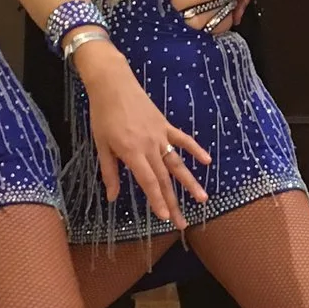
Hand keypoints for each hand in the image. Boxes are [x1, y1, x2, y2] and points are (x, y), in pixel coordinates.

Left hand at [74, 42, 211, 228]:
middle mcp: (150, 147)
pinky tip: (207, 161)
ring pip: (177, 163)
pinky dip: (195, 150)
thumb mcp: (101, 145)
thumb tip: (112, 197)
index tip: (164, 218)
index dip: (157, 201)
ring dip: (190, 182)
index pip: (148, 182)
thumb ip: (109, 172)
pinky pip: (182, 140)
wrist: (113, 85)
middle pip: (164, 179)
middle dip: (173, 202)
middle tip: (182, 222)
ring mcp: (160, 136)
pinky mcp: (165, 125)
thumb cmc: (103, 115)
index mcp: (132, 152)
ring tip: (202, 199)